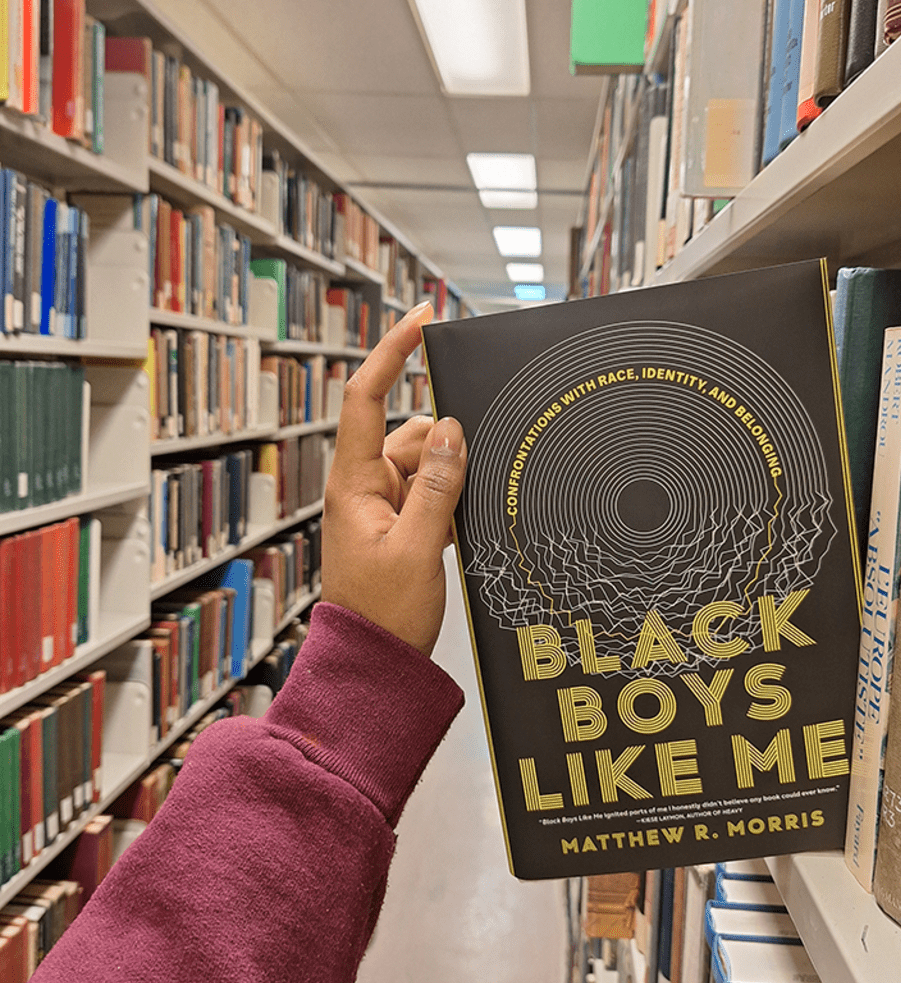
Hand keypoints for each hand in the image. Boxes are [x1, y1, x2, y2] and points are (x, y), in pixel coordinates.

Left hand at [322, 301, 467, 656]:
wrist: (375, 664)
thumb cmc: (382, 615)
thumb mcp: (418, 547)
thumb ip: (438, 485)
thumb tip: (453, 430)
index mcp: (353, 484)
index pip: (364, 397)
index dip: (392, 352)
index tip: (422, 318)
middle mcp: (363, 487)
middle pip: (410, 432)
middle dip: (445, 447)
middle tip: (464, 483)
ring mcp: (381, 506)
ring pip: (428, 464)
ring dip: (450, 479)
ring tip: (455, 523)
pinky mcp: (399, 525)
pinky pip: (431, 492)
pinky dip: (450, 500)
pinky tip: (459, 527)